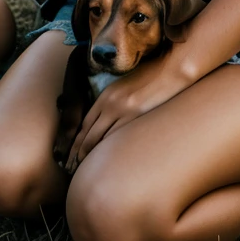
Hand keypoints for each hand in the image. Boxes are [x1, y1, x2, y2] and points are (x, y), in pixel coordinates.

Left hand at [65, 51, 189, 171]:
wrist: (168, 70)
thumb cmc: (149, 77)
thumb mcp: (124, 86)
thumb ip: (112, 102)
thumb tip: (105, 121)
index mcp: (106, 96)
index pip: (85, 124)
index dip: (76, 141)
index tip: (71, 154)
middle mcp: (111, 104)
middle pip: (89, 135)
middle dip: (78, 153)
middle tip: (70, 168)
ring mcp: (124, 113)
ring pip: (101, 140)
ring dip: (90, 156)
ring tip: (83, 171)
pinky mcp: (138, 119)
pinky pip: (119, 140)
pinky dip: (109, 153)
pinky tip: (106, 165)